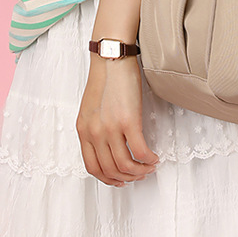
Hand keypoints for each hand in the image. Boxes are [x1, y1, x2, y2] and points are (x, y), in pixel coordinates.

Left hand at [76, 55, 159, 186]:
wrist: (111, 57)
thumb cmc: (105, 78)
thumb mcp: (91, 109)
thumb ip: (95, 129)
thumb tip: (109, 147)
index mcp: (83, 130)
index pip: (92, 167)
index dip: (108, 179)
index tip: (120, 180)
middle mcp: (94, 132)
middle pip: (110, 170)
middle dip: (127, 177)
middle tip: (140, 174)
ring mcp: (110, 128)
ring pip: (126, 165)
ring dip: (140, 171)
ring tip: (149, 166)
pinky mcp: (128, 120)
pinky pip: (140, 151)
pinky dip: (149, 159)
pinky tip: (154, 157)